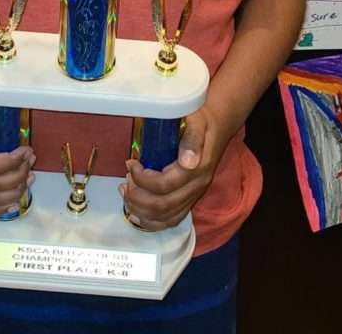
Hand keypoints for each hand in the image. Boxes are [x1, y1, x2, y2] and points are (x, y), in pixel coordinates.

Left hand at [120, 105, 226, 230]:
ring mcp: (194, 196)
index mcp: (197, 168)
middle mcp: (197, 187)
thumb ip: (192, 139)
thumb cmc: (201, 120)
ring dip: (140, 209)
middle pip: (163, 206)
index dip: (142, 179)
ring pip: (165, 217)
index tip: (131, 163)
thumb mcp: (196, 121)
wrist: (217, 126)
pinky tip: (137, 212)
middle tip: (125, 182)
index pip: (165, 185)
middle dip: (137, 197)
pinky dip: (151, 221)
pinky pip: (171, 220)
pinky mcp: (190, 200)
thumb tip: (187, 161)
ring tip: (126, 193)